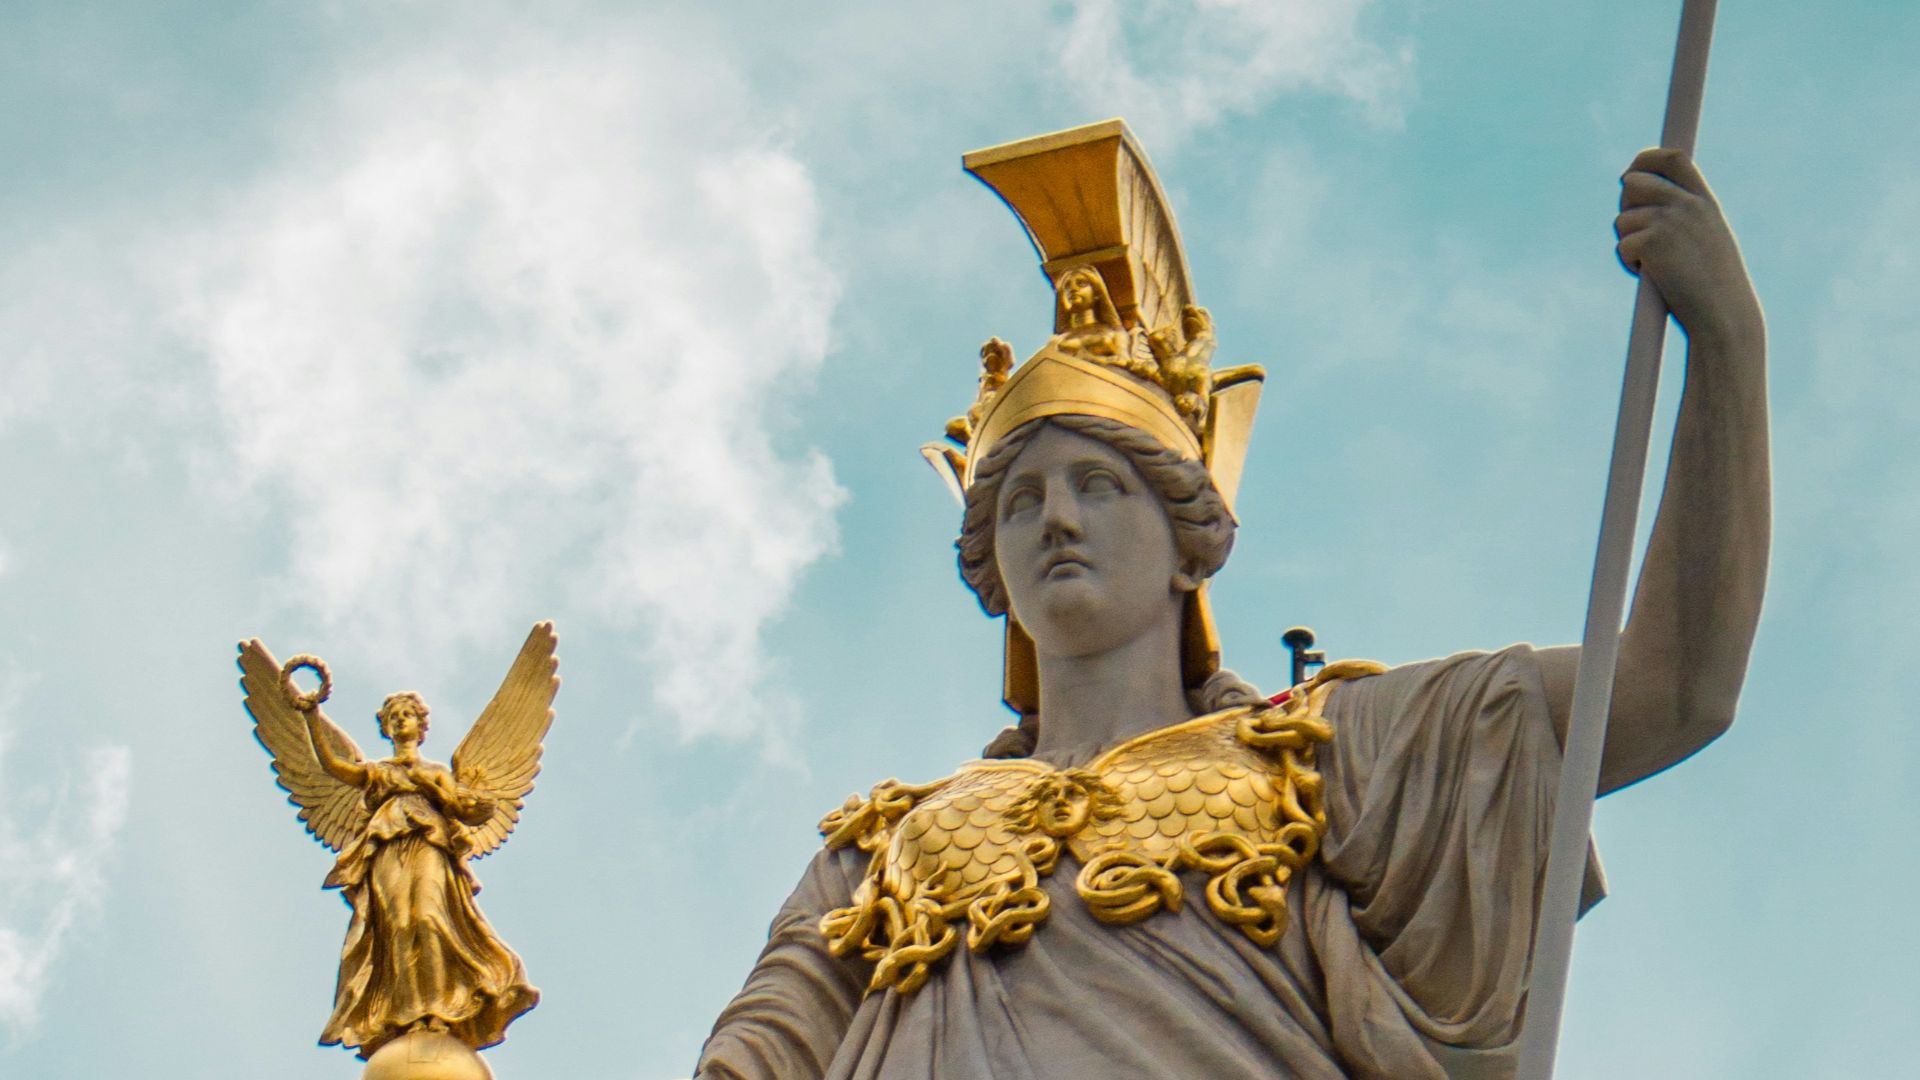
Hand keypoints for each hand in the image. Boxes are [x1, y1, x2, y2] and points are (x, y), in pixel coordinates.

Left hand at [1615, 148, 1760, 342]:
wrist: (1724, 317)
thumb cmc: (1715, 289)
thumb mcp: (1707, 242)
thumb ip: (1684, 219)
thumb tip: (1640, 205)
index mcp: (1705, 202)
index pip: (1673, 158)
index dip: (1646, 159)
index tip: (1630, 172)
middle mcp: (1689, 204)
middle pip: (1633, 182)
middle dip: (1625, 206)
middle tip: (1636, 235)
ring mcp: (1671, 220)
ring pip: (1622, 219)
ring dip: (1628, 244)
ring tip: (1656, 268)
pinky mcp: (1653, 241)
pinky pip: (1621, 246)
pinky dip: (1629, 266)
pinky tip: (1655, 280)